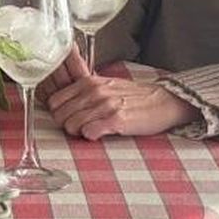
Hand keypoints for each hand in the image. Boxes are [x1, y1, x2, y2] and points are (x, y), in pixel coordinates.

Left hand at [43, 51, 197, 139]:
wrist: (164, 101)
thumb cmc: (133, 96)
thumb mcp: (105, 85)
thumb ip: (83, 91)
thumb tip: (61, 103)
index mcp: (88, 82)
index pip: (54, 102)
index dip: (59, 114)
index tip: (69, 118)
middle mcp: (94, 91)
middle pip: (60, 116)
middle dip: (67, 126)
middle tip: (81, 128)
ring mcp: (105, 105)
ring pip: (72, 126)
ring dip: (79, 133)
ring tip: (94, 130)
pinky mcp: (117, 120)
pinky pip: (89, 132)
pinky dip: (92, 136)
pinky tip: (102, 133)